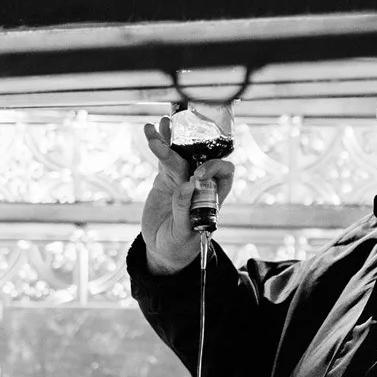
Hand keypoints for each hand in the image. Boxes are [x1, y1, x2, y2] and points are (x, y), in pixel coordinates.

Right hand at [140, 116, 236, 274]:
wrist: (162, 249)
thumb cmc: (180, 245)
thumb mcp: (183, 233)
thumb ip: (184, 210)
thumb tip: (186, 185)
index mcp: (213, 197)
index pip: (224, 174)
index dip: (215, 168)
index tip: (197, 175)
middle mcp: (200, 184)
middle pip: (197, 158)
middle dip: (184, 147)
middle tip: (166, 144)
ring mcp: (181, 179)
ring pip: (178, 155)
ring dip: (168, 140)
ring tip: (156, 126)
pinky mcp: (165, 179)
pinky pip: (163, 159)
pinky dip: (158, 145)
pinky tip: (151, 131)